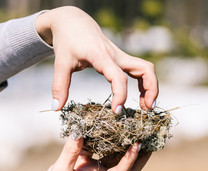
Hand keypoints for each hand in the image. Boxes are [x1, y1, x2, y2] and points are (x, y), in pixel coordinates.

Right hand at [28, 134, 150, 170]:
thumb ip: (70, 151)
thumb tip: (79, 130)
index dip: (131, 158)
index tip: (138, 144)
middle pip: (127, 169)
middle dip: (139, 156)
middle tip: (148, 139)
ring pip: (116, 161)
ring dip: (125, 149)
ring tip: (133, 131)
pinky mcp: (89, 170)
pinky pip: (101, 156)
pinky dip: (105, 145)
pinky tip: (107, 132)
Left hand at [35, 6, 158, 112]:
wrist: (73, 21)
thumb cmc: (67, 40)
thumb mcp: (61, 62)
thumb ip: (60, 86)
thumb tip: (56, 108)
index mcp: (101, 56)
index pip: (118, 76)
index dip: (120, 94)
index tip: (116, 111)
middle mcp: (116, 56)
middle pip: (145, 68)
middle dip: (151, 89)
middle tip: (147, 109)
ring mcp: (121, 56)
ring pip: (146, 68)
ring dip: (151, 87)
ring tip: (146, 107)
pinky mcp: (121, 58)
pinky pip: (140, 70)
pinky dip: (144, 83)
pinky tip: (139, 97)